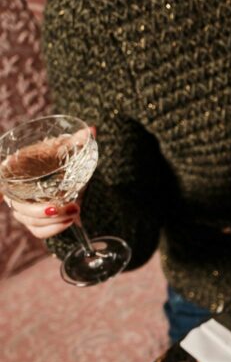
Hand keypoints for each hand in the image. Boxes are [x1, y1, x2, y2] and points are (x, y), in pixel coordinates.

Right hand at [2, 123, 94, 238]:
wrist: (66, 174)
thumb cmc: (57, 159)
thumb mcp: (64, 149)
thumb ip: (74, 142)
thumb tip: (91, 130)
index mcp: (14, 170)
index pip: (1, 181)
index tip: (1, 196)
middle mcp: (16, 191)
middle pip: (18, 207)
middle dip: (40, 211)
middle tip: (66, 206)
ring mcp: (25, 208)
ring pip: (28, 221)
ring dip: (51, 221)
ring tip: (74, 211)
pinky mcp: (37, 221)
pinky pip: (38, 231)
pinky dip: (52, 230)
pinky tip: (69, 222)